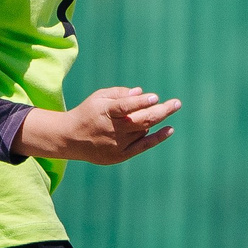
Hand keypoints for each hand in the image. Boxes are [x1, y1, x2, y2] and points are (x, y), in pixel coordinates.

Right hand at [20, 86, 181, 164]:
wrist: (70, 139)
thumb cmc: (88, 113)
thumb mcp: (99, 97)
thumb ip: (119, 93)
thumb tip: (141, 92)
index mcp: (106, 112)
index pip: (125, 107)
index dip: (141, 102)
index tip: (155, 97)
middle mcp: (113, 129)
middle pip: (142, 120)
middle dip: (162, 110)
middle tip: (177, 103)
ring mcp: (117, 143)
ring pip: (143, 130)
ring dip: (153, 119)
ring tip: (159, 110)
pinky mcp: (120, 155)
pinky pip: (144, 146)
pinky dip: (158, 137)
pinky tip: (169, 129)